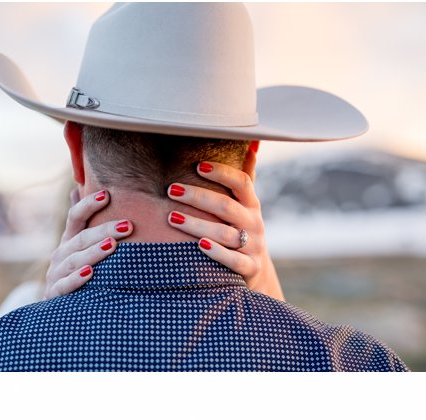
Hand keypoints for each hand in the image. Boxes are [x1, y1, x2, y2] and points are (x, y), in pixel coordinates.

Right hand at [44, 187, 133, 297]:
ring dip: (94, 252)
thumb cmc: (76, 275)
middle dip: (105, 230)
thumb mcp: (80, 250)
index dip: (88, 205)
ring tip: (112, 245)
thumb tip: (76, 188)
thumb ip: (82, 224)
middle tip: (128, 225)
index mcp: (68, 242)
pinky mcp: (55, 293)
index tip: (107, 195)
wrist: (57, 311)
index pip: (75, 217)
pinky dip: (77, 279)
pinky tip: (91, 273)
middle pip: (81, 238)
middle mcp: (60, 254)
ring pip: (75, 260)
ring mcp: (56, 274)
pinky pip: (66, 285)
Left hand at [165, 142, 283, 299]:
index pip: (241, 183)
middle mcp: (254, 224)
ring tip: (172, 217)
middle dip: (198, 197)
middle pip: (227, 207)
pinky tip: (199, 245)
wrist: (255, 270)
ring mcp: (253, 247)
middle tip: (171, 190)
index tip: (197, 166)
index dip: (221, 173)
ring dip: (198, 225)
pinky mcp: (249, 268)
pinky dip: (217, 253)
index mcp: (252, 204)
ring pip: (225, 234)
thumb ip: (246, 175)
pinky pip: (233, 260)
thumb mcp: (246, 204)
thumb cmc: (241, 229)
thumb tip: (252, 141)